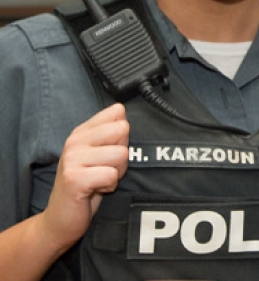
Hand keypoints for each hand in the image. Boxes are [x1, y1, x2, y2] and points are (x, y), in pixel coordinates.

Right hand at [38, 104, 128, 250]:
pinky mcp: (74, 178)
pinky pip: (111, 175)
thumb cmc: (87, 184)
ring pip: (121, 154)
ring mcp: (72, 159)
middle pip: (123, 130)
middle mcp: (74, 141)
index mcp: (81, 132)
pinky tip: (95, 190)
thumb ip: (112, 134)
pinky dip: (110, 186)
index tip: (109, 151)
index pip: (117, 112)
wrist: (61, 219)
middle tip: (105, 169)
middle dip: (122, 154)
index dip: (123, 135)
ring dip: (116, 172)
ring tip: (99, 180)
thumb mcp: (100, 154)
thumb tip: (123, 113)